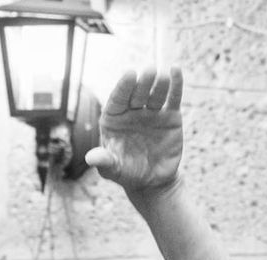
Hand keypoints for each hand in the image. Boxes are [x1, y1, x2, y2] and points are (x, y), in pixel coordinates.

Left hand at [87, 66, 184, 200]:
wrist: (152, 182)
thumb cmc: (126, 173)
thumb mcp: (112, 169)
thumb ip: (104, 161)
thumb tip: (90, 158)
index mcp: (114, 117)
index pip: (118, 98)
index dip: (124, 87)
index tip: (130, 74)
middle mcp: (132, 111)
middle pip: (137, 93)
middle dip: (143, 82)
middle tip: (149, 71)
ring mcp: (152, 112)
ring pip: (155, 94)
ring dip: (159, 83)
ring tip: (163, 75)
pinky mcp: (170, 117)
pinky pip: (172, 99)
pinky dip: (176, 85)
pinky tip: (176, 70)